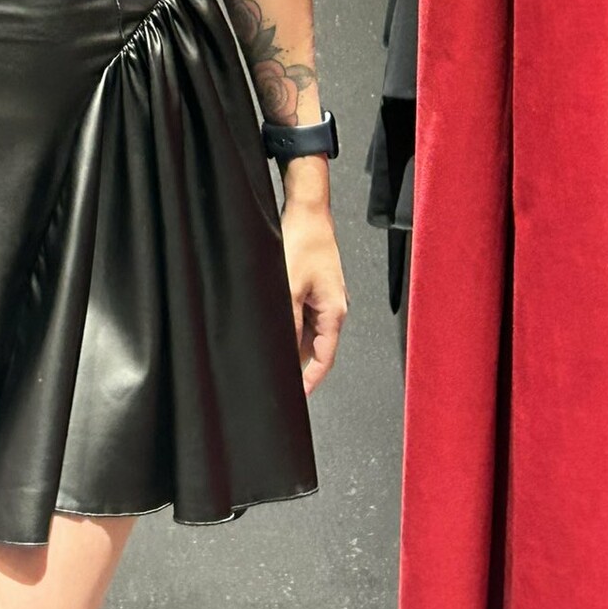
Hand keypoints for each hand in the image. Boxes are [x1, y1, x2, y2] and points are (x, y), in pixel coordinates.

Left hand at [280, 198, 348, 394]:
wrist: (307, 211)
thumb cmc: (305, 242)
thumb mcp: (290, 288)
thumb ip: (288, 322)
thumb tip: (282, 349)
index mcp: (335, 312)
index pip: (324, 359)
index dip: (310, 381)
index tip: (297, 397)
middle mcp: (333, 307)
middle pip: (316, 347)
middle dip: (299, 365)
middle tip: (278, 379)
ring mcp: (324, 297)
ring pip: (308, 331)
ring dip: (293, 344)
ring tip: (273, 356)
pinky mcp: (313, 287)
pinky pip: (303, 315)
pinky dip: (291, 326)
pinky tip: (275, 328)